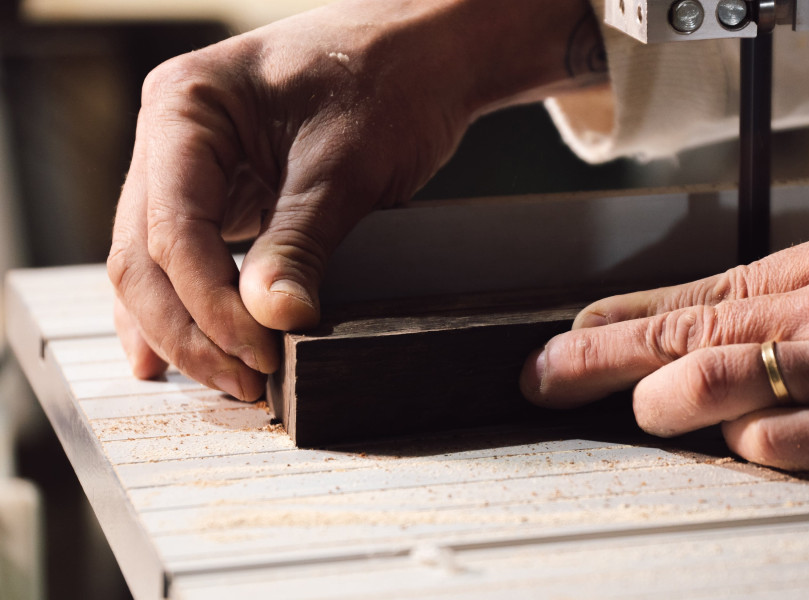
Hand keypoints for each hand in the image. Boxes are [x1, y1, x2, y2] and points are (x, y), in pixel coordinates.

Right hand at [108, 0, 607, 399]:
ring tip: (229, 383)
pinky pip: (191, 261)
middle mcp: (174, 138)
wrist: (425, 54)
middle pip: (147, 254)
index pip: (173, 226)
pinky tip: (195, 355)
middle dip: (190, 329)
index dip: (209, 302)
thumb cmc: (388, 80)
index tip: (258, 353)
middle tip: (244, 385)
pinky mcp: (224, 195)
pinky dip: (194, 309)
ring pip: (157, 266)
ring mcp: (192, 168)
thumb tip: (274, 319)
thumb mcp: (346, 165)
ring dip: (187, 329)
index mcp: (185, 107)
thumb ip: (303, 240)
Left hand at [521, 212, 808, 477]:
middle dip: (599, 355)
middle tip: (543, 375)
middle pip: (687, 329)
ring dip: (662, 400)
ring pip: (713, 378)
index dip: (627, 313)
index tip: (573, 331)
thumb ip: (807, 293)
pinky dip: (746, 446)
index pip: (703, 288)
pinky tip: (745, 445)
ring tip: (642, 410)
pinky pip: (776, 442)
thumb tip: (724, 321)